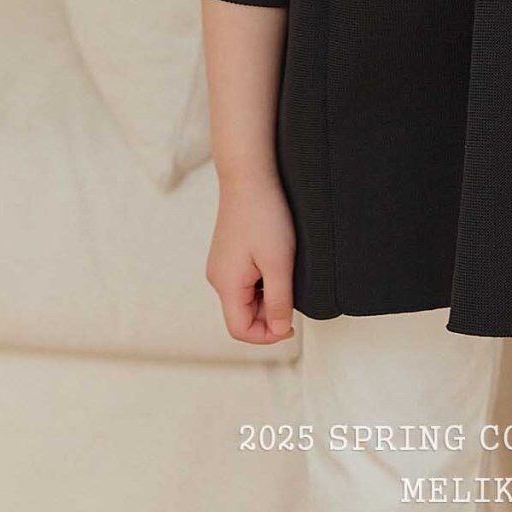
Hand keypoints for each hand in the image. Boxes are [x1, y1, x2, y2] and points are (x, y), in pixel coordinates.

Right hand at [206, 166, 296, 345]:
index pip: (240, 330)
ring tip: (286, 273)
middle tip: (293, 294)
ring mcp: (221, 265)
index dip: (267, 335)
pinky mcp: (228, 253)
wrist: (249, 176)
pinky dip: (262, 281)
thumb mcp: (279, 263)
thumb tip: (279, 330)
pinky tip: (277, 262)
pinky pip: (244, 281)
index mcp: (226, 284)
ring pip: (245, 299)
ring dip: (268, 296)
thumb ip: (279, 301)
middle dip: (269, 314)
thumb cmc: (263, 214)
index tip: (291, 324)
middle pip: (242, 315)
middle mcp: (218, 278)